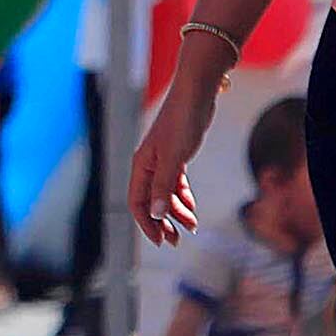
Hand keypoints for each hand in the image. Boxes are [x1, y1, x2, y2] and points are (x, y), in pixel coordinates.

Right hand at [123, 70, 224, 245]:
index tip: (161, 241)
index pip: (138, 203)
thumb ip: (164, 186)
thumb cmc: (183, 121)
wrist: (197, 94)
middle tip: (176, 241)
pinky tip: (191, 208)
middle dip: (162, 223)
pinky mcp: (175, 155)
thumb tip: (155, 214)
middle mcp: (148, 165)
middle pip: (150, 202)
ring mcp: (161, 161)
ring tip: (191, 225)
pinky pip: (174, 184)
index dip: (147, 224)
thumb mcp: (174, 157)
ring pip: (163, 194)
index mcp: (141, 166)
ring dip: (175, 212)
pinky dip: (182, 198)